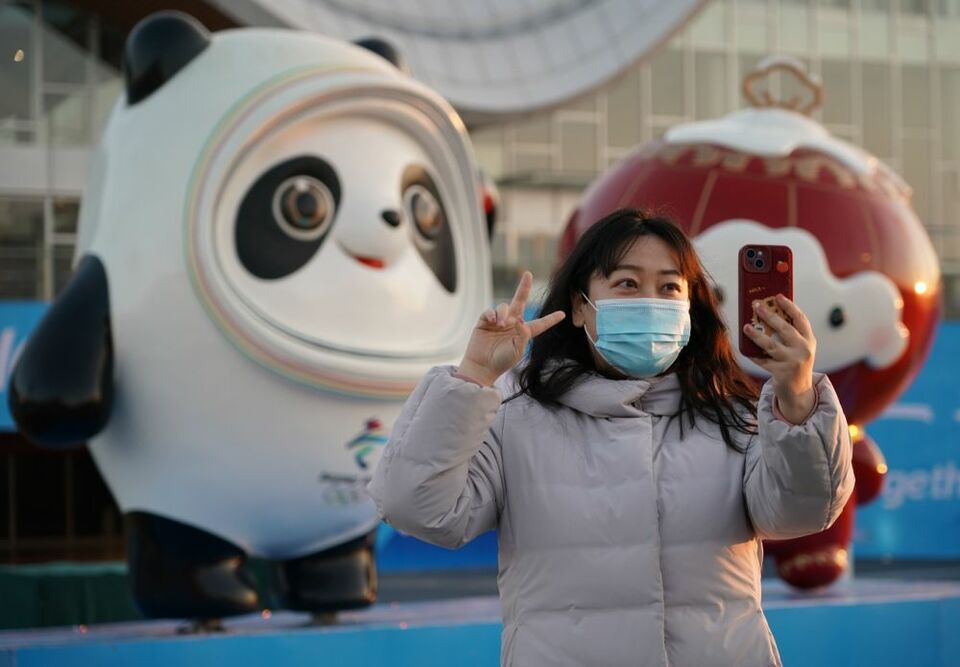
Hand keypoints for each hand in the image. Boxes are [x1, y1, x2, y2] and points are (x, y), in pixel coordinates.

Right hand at [457, 272, 564, 386]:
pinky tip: (492, 321)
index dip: (551, 319)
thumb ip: (522, 335)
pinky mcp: (485, 322)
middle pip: (520, 302)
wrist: (482, 366)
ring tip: (500, 325)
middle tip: (528, 274)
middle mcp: (512, 324)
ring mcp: (498, 321)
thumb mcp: (517, 350)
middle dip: (524, 287)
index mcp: (523, 333)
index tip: (562, 314)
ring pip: (504, 307)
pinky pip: (489, 311)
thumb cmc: (501, 362)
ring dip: (503, 314)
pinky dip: (492, 314)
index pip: (540, 324)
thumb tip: (521, 320)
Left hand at [742, 294, 816, 422]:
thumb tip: (767, 313)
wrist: (800, 391)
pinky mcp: (781, 373)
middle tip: (757, 306)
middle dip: (770, 316)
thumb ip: (790, 334)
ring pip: (771, 345)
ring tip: (746, 327)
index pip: (801, 320)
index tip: (778, 296)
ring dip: (757, 335)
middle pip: (785, 330)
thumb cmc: (795, 363)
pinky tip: (745, 349)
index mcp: (809, 340)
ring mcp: (792, 362)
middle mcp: (803, 350)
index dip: (790, 307)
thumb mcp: (800, 348)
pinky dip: (753, 355)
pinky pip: (763, 361)